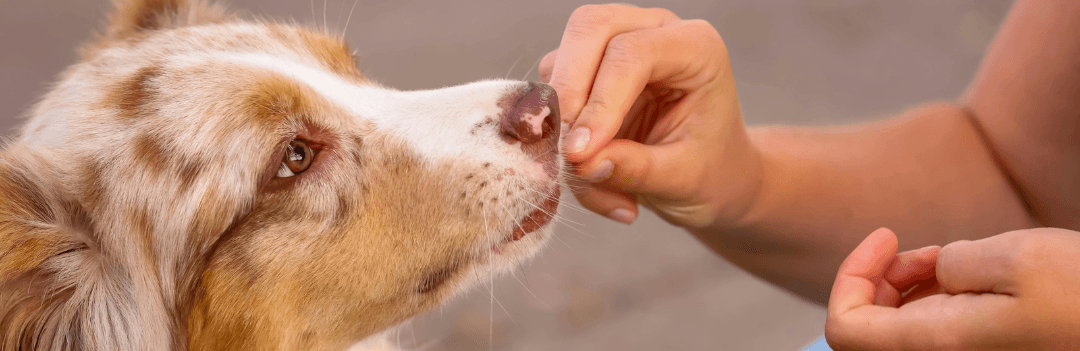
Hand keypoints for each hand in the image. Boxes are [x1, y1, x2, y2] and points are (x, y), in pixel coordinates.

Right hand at [539, 4, 761, 227]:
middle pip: (590, 29)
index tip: (580, 154)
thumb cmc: (711, 169)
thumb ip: (635, 169)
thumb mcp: (683, 179)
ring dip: (560, 120)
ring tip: (586, 175)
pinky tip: (586, 168)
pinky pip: (554, 90)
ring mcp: (619, 43)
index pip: (633, 53)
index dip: (601, 102)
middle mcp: (655, 31)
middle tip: (566, 152)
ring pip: (562, 57)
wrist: (711, 174)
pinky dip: (557, 133)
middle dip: (567, 91)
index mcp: (695, 47)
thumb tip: (582, 163)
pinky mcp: (590, 68)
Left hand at [826, 227, 1079, 349]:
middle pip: (867, 329)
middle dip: (878, 279)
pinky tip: (965, 274)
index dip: (849, 278)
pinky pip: (931, 330)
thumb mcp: (1015, 257)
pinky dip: (933, 298)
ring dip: (906, 286)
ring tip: (948, 258)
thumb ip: (952, 262)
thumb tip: (936, 271)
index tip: (886, 236)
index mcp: (938, 345)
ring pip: (898, 329)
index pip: (844, 330)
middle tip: (917, 247)